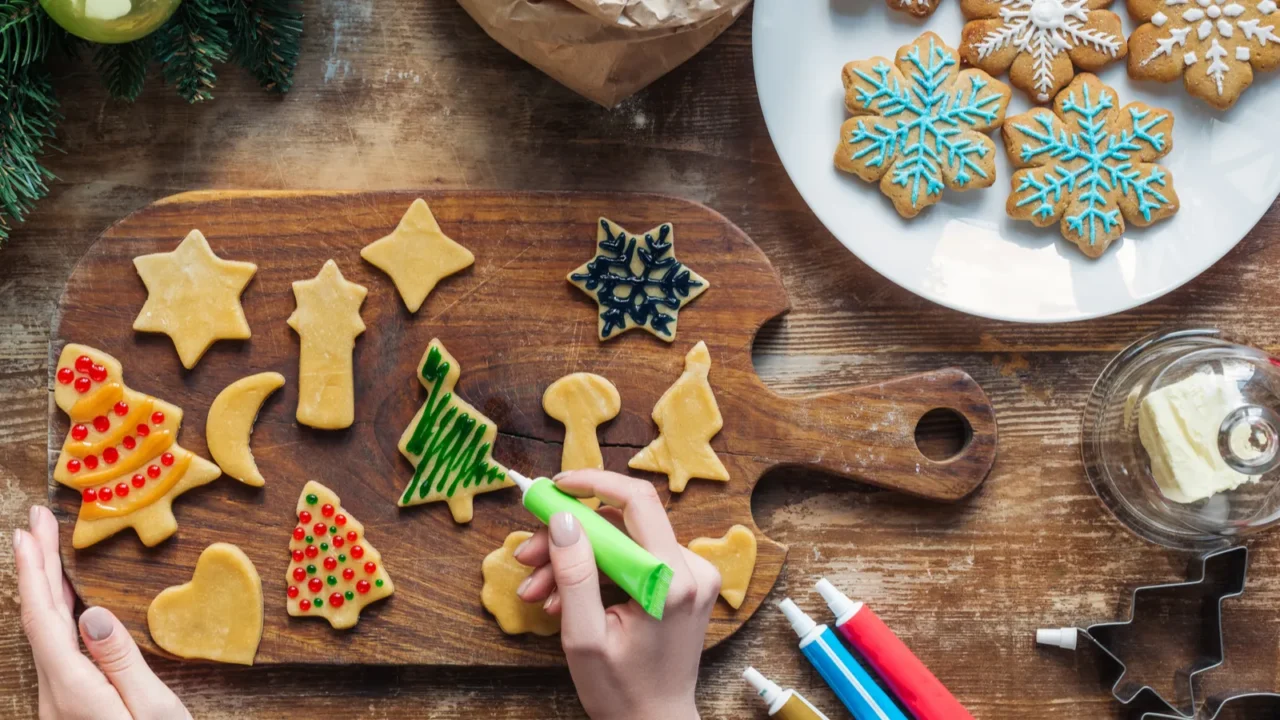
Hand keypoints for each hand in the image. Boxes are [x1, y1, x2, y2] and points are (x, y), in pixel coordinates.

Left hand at [14, 505, 189, 719]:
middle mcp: (56, 698)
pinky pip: (57, 652)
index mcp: (74, 691)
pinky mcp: (72, 712)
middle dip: (36, 568)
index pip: (44, 619)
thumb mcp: (154, 712)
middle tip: (34, 522)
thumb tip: (92, 613)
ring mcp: (60, 707)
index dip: (35, 571)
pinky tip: (66, 606)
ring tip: (45, 551)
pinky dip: (57, 617)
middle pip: (38, 622)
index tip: (30, 530)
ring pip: (45, 636)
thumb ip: (121, 663)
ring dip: (44, 590)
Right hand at [513, 470, 720, 719]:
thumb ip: (575, 575)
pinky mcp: (683, 584)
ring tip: (537, 590)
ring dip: (576, 558)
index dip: (592, 484)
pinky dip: (596, 571)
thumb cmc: (621, 692)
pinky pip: (633, 558)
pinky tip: (564, 597)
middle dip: (570, 536)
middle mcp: (691, 570)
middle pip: (623, 522)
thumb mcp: (584, 637)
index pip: (637, 501)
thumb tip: (564, 518)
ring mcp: (691, 576)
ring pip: (623, 541)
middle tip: (528, 558)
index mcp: (672, 580)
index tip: (554, 487)